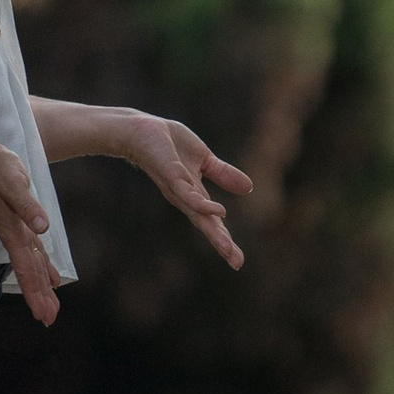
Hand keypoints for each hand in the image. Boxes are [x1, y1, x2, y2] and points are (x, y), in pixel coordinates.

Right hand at [0, 136, 61, 323]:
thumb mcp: (14, 181)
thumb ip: (27, 205)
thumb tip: (43, 228)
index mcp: (13, 230)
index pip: (26, 267)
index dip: (35, 290)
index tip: (43, 313)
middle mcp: (14, 235)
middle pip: (28, 272)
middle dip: (38, 297)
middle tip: (48, 320)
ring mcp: (16, 231)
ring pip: (30, 265)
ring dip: (39, 287)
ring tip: (49, 309)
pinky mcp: (18, 224)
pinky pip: (31, 252)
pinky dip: (40, 268)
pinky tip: (49, 278)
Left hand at [122, 114, 251, 267]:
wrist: (144, 130)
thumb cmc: (170, 145)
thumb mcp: (205, 160)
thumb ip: (224, 174)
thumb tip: (249, 188)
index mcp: (195, 196)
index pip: (213, 223)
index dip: (225, 241)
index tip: (237, 261)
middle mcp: (186, 199)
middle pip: (207, 226)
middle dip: (222, 245)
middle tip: (237, 263)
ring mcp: (179, 190)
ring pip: (199, 216)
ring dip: (214, 234)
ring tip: (228, 249)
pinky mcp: (172, 178)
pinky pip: (189, 195)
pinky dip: (204, 205)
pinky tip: (220, 212)